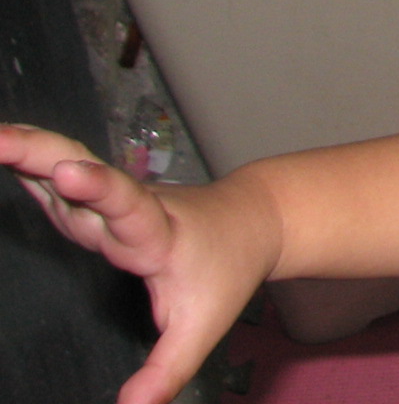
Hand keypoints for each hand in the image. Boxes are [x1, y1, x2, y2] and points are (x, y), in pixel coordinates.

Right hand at [2, 123, 281, 403]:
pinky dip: (31, 162)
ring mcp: (114, 198)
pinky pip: (61, 178)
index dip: (99, 189)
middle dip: (43, 155)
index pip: (127, 208)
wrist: (253, 220)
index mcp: (155, 233)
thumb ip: (167, 369)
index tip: (72, 172)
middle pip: (86, 175)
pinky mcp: (101, 198)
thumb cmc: (227, 270)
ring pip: (69, 167)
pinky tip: (5, 151)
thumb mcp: (204, 325)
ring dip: (30, 150)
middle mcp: (131, 208)